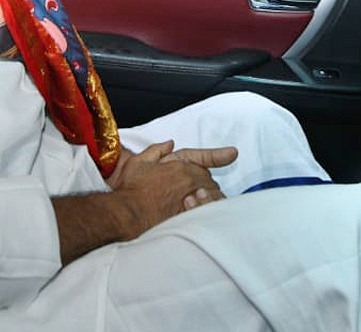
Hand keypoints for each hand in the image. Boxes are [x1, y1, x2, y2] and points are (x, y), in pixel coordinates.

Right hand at [107, 141, 224, 229]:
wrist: (128, 212)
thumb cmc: (131, 188)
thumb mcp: (139, 163)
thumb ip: (156, 150)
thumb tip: (169, 144)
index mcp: (180, 166)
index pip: (204, 158)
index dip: (219, 155)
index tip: (233, 153)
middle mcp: (189, 181)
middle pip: (208, 179)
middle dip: (204, 182)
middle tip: (195, 189)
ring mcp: (192, 199)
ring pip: (210, 196)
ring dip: (209, 197)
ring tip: (201, 202)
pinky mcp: (190, 216)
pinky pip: (207, 212)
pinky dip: (207, 211)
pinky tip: (203, 215)